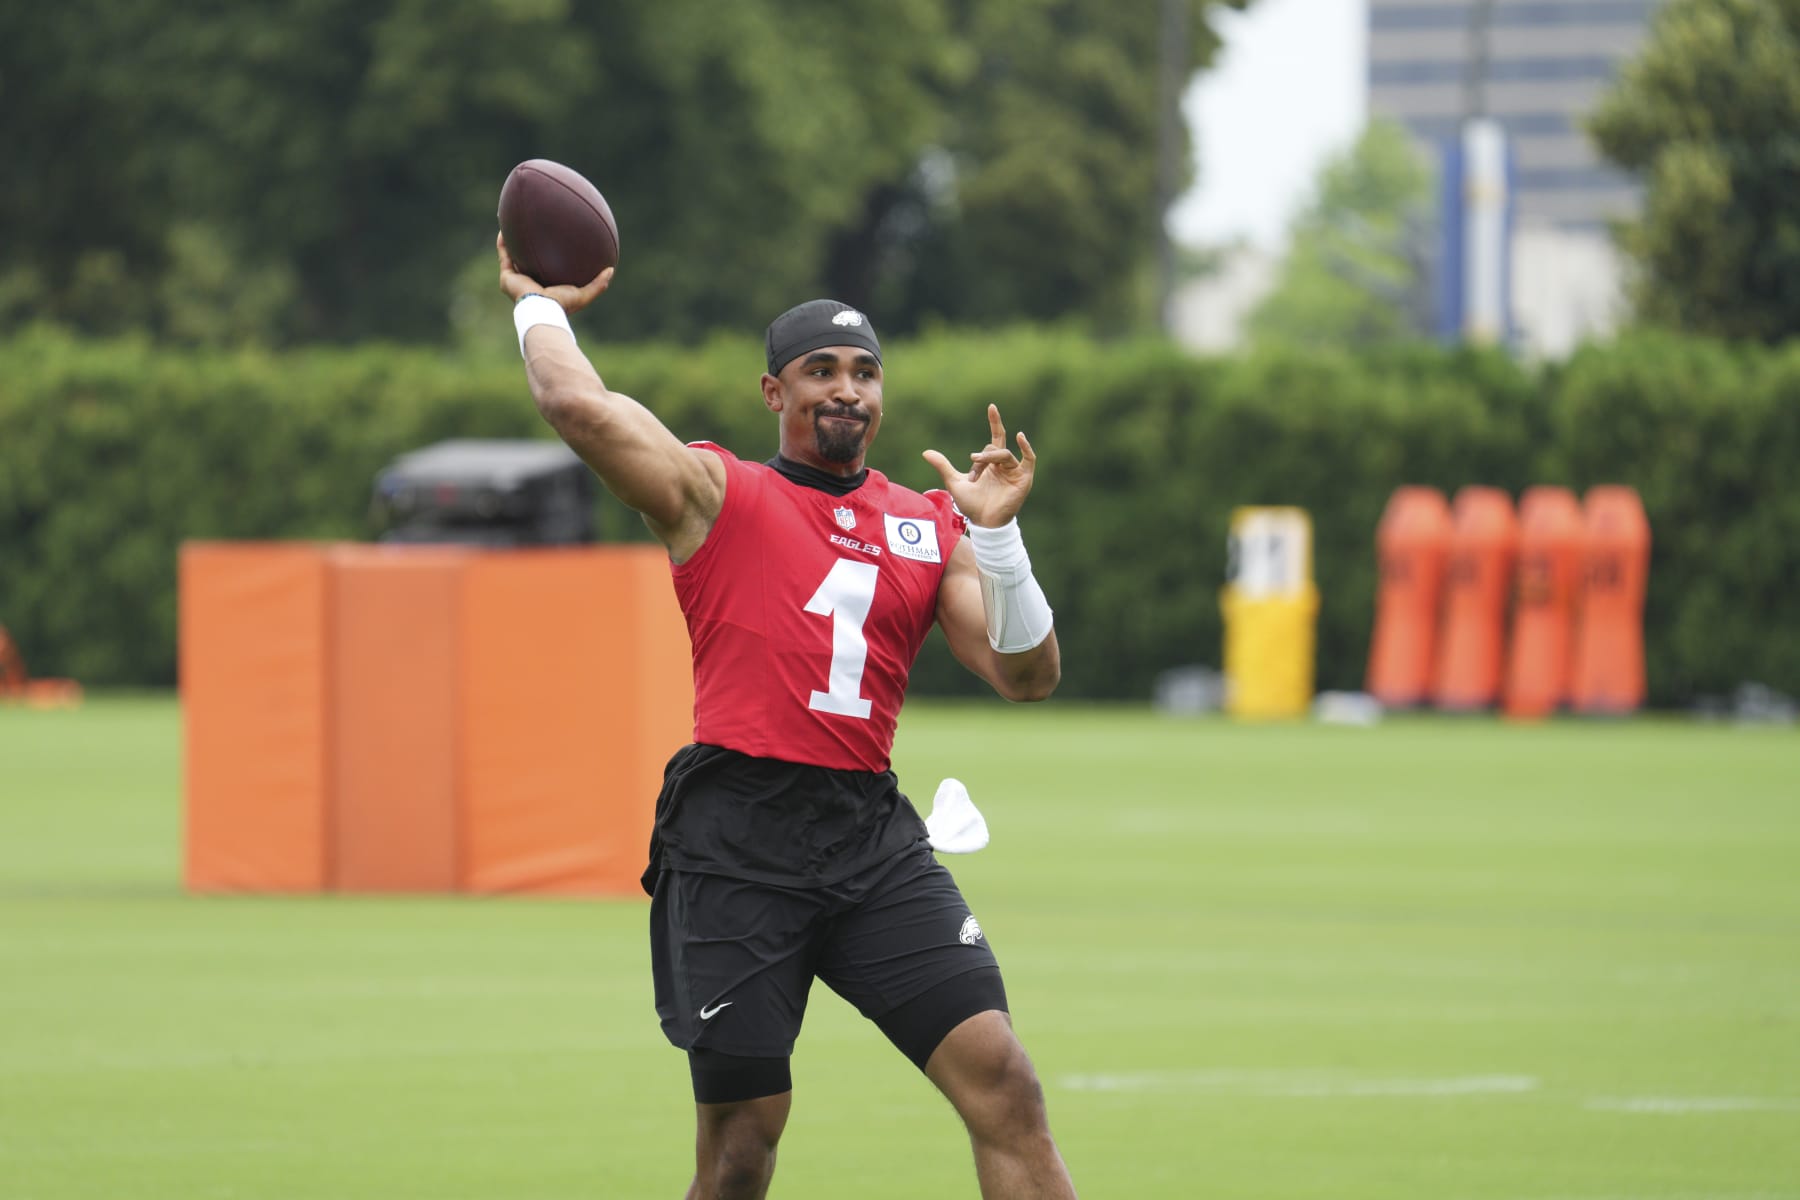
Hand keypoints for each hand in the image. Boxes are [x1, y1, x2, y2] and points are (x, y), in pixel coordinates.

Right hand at [496, 232, 611, 311]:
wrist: (541, 310)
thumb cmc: (562, 305)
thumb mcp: (584, 294)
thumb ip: (598, 283)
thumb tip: (611, 269)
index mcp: (545, 286)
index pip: (546, 269)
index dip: (548, 256)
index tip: (552, 243)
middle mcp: (529, 282)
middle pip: (528, 261)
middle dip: (528, 247)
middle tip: (533, 230)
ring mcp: (516, 279)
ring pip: (512, 256)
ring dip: (512, 241)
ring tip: (514, 223)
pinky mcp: (507, 276)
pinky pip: (504, 254)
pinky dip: (503, 242)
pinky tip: (505, 227)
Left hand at [922, 404, 1037, 527]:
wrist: (983, 522)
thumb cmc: (971, 505)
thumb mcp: (954, 482)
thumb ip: (943, 466)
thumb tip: (925, 452)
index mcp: (991, 464)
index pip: (995, 438)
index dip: (994, 422)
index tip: (991, 406)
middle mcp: (1004, 465)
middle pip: (995, 448)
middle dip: (983, 455)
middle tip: (972, 463)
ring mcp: (1014, 472)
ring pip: (1004, 454)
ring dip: (990, 459)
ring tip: (977, 470)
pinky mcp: (1023, 479)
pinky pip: (1029, 459)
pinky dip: (1026, 448)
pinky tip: (1020, 437)